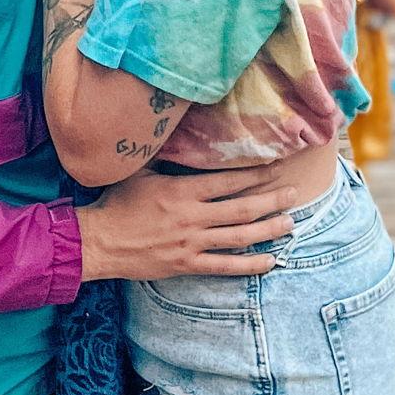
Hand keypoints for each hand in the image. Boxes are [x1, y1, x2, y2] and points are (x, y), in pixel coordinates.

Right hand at [76, 167, 298, 280]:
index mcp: (183, 191)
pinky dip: (249, 265)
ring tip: (290, 224)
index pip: (228, 181)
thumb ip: (165, 154)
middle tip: (294, 193)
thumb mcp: (141, 170)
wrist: (99, 242)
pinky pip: (224, 267)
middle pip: (241, 208)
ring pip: (238, 237)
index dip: (256, 174)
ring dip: (268, 230)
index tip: (276, 167)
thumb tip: (180, 127)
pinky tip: (270, 261)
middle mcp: (192, 217)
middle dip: (271, 200)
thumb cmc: (119, 202)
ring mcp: (191, 243)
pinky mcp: (186, 265)